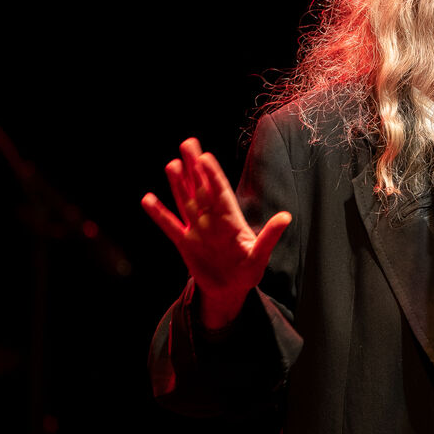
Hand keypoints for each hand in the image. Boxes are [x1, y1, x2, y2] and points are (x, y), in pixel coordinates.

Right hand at [142, 137, 290, 328]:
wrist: (230, 290)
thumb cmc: (248, 271)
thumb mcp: (260, 255)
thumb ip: (270, 236)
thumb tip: (286, 217)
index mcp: (231, 220)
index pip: (220, 192)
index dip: (213, 175)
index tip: (206, 157)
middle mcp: (212, 219)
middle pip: (201, 188)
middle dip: (195, 167)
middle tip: (188, 143)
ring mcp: (196, 229)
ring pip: (186, 201)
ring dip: (178, 184)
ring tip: (172, 164)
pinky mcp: (184, 243)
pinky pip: (169, 225)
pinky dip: (159, 214)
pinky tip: (148, 199)